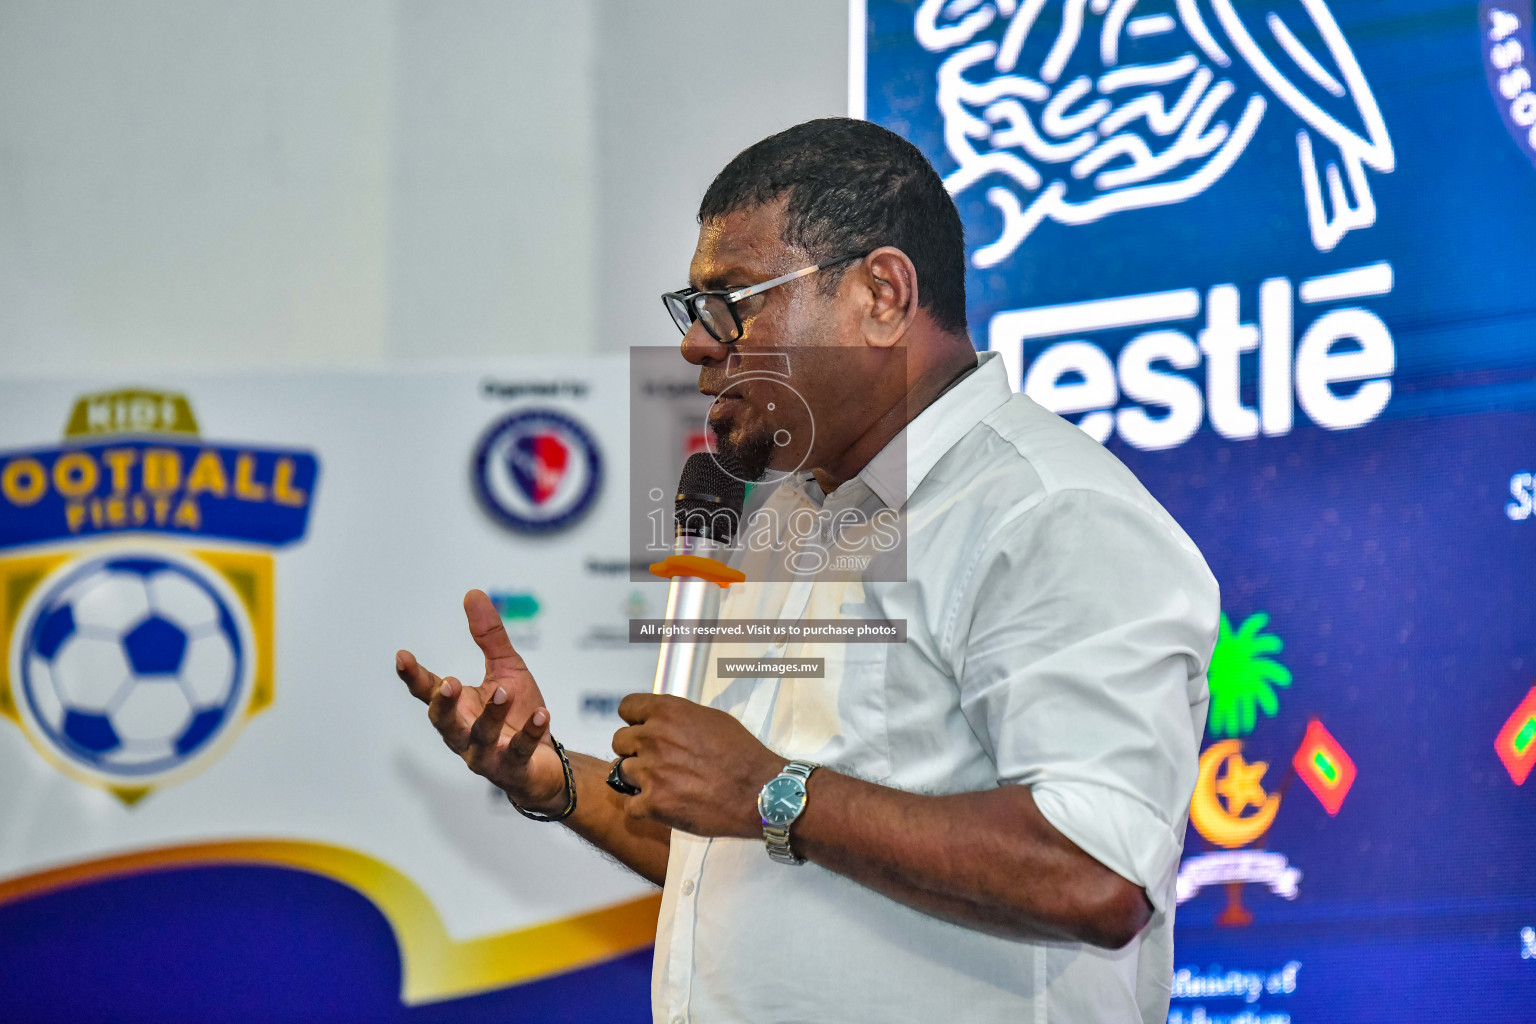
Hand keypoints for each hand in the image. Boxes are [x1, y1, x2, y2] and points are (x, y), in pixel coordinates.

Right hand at [396, 590, 568, 813]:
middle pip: (443, 722)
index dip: (413, 676)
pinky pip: (519, 750)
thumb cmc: (518, 714)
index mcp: (459, 708)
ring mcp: (487, 754)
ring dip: (491, 714)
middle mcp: (465, 734)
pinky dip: (529, 733)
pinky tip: (542, 716)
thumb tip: (473, 594)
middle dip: (443, 704)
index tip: (402, 657)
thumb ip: (489, 637)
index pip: (428, 692)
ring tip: (503, 691)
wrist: (545, 762)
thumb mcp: (507, 669)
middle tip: (448, 684)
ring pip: (480, 737)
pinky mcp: (513, 768)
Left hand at [610, 693, 785, 837]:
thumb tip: (662, 721)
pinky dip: (643, 808)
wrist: (760, 792)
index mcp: (668, 712)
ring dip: (638, 780)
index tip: (644, 731)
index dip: (635, 721)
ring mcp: (650, 771)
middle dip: (635, 751)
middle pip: (619, 741)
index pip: (627, 708)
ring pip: (622, 772)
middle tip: (657, 763)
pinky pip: (629, 805)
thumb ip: (679, 718)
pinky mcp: (652, 803)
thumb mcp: (712, 719)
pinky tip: (662, 806)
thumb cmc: (743, 755)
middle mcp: (653, 737)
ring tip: (664, 786)